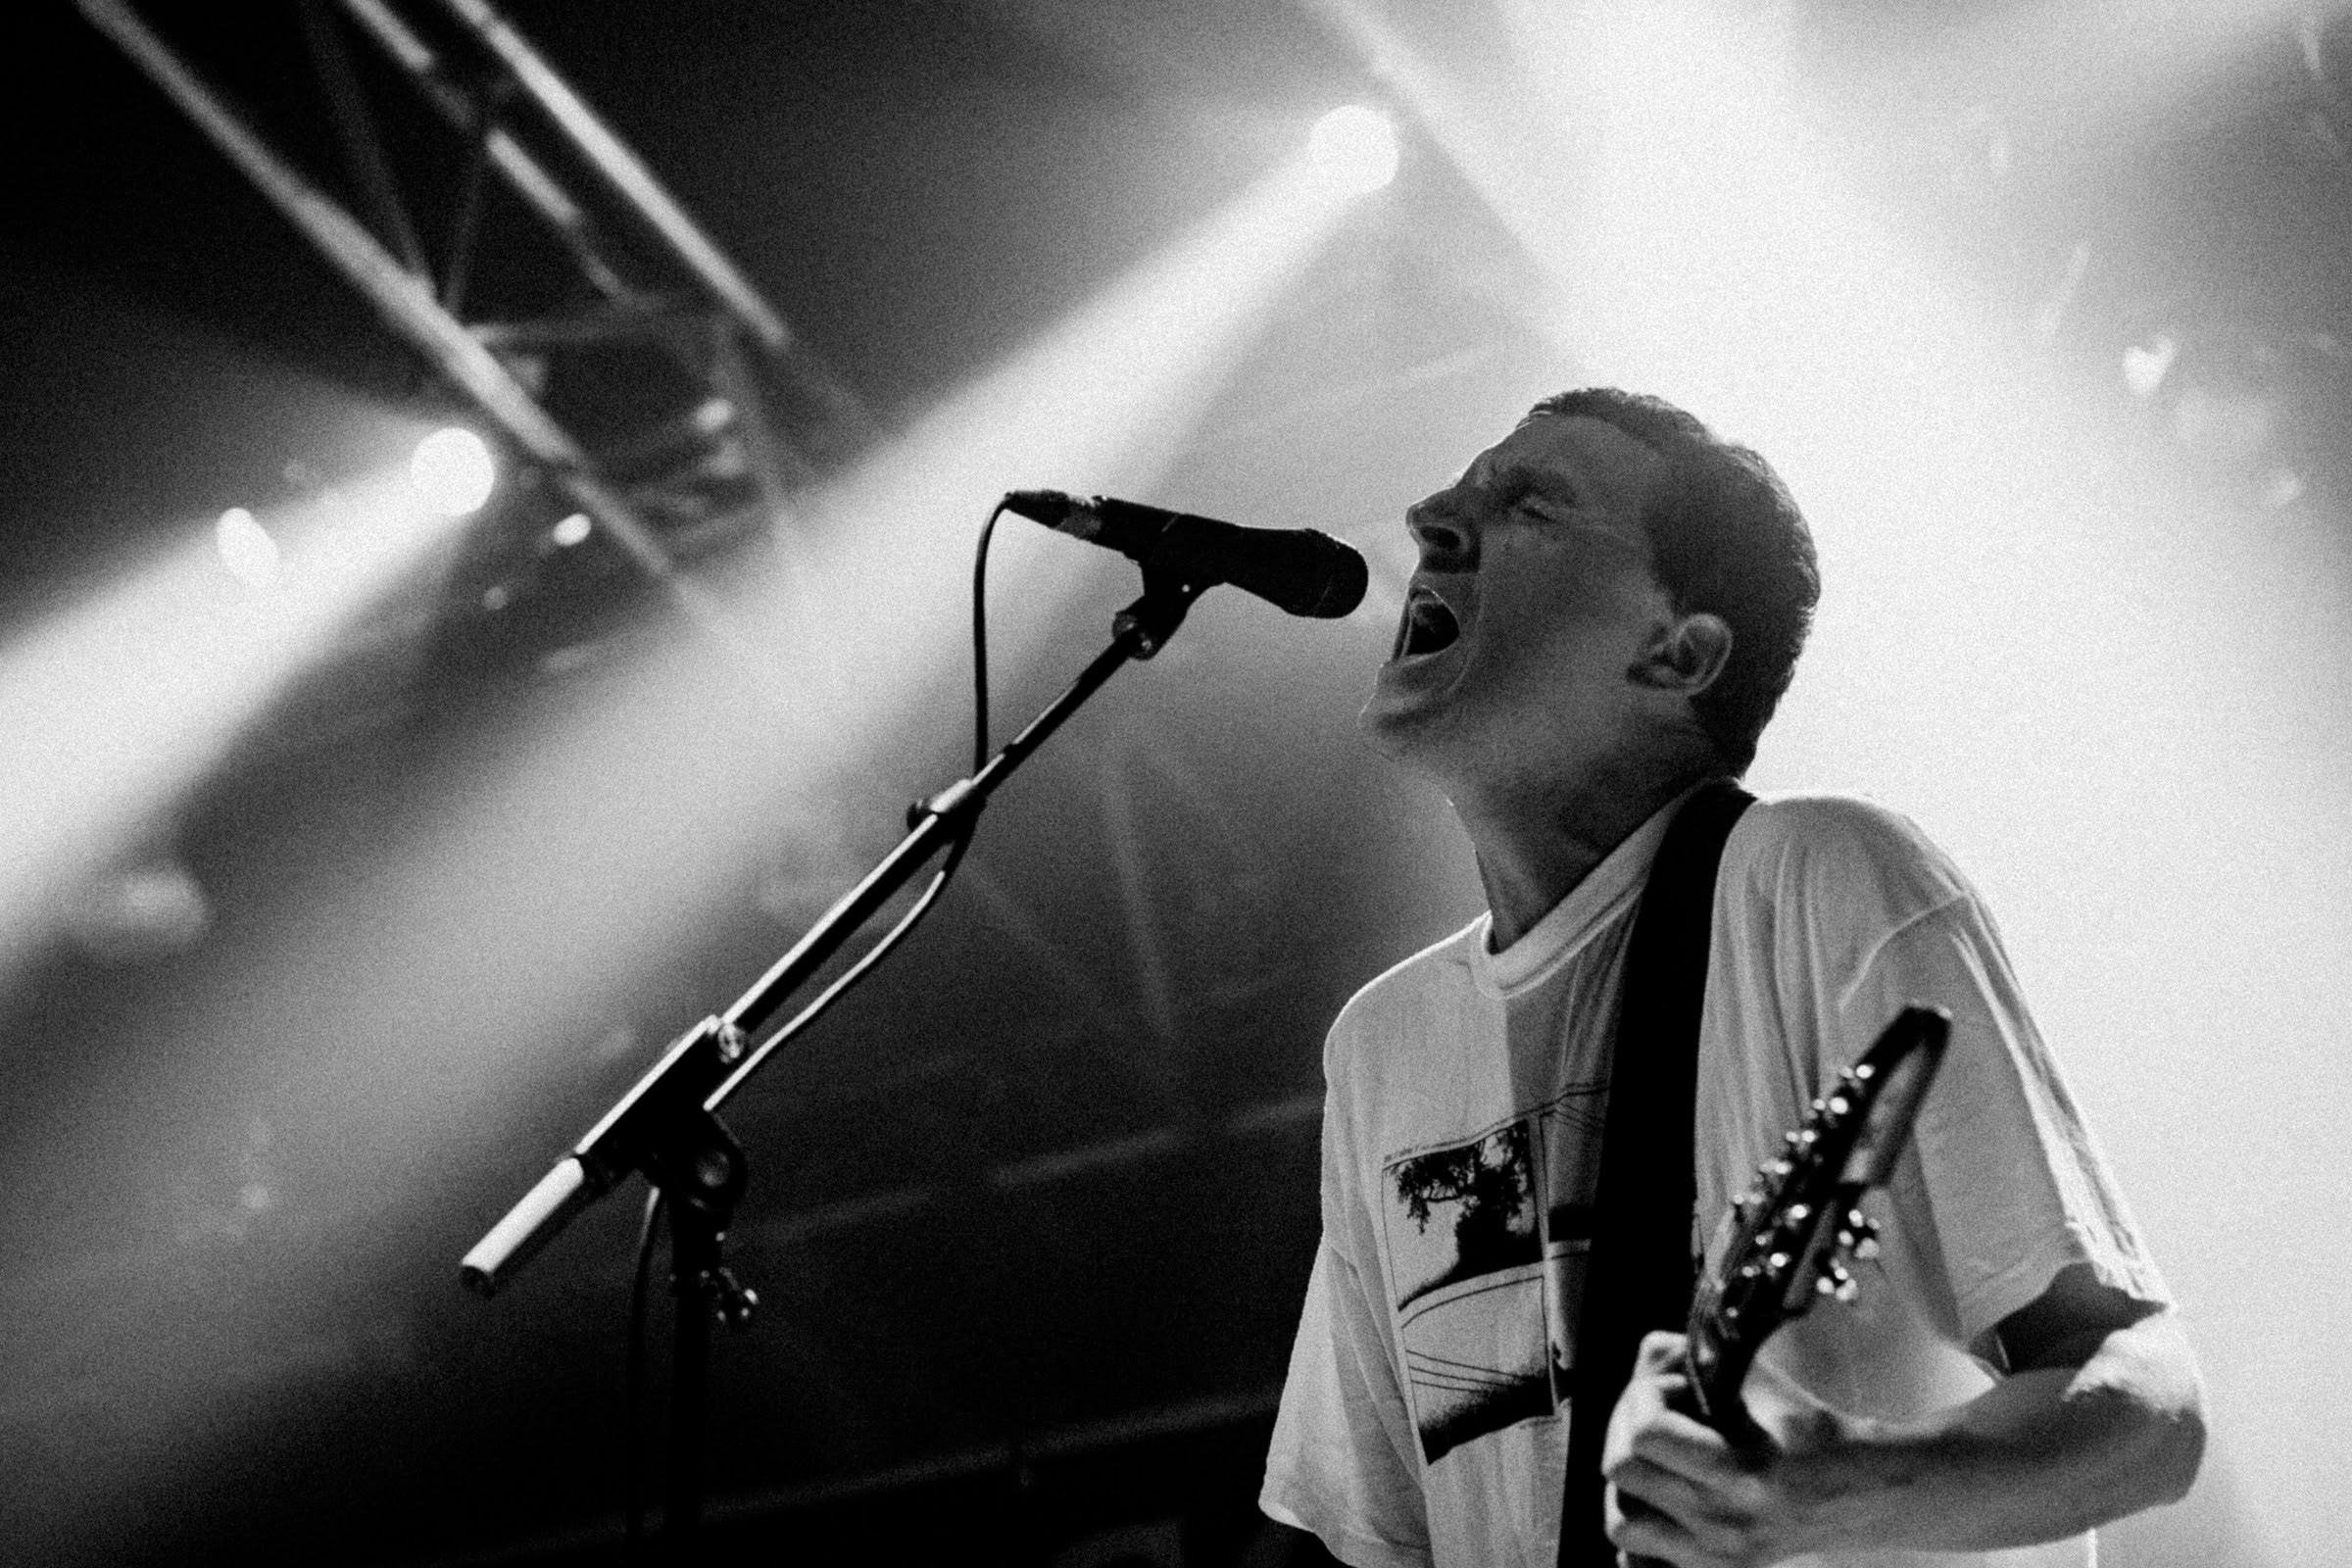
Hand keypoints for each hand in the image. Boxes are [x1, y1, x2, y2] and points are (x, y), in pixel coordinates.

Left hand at [1601, 1331, 1847, 1567]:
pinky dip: (1638, 1527)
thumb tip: (1644, 1360)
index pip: (1646, 1433)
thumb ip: (1692, 1356)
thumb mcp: (1756, 1379)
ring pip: (1619, 1522)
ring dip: (1626, 1483)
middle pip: (1622, 1471)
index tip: (1675, 1387)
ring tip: (1651, 1458)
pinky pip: (1636, 1561)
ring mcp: (1716, 1556)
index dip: (1648, 1395)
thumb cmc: (1805, 1428)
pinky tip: (1655, 1500)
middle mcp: (1725, 1525)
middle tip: (1657, 1413)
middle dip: (1628, 1426)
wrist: (1855, 1490)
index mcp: (1743, 1476)